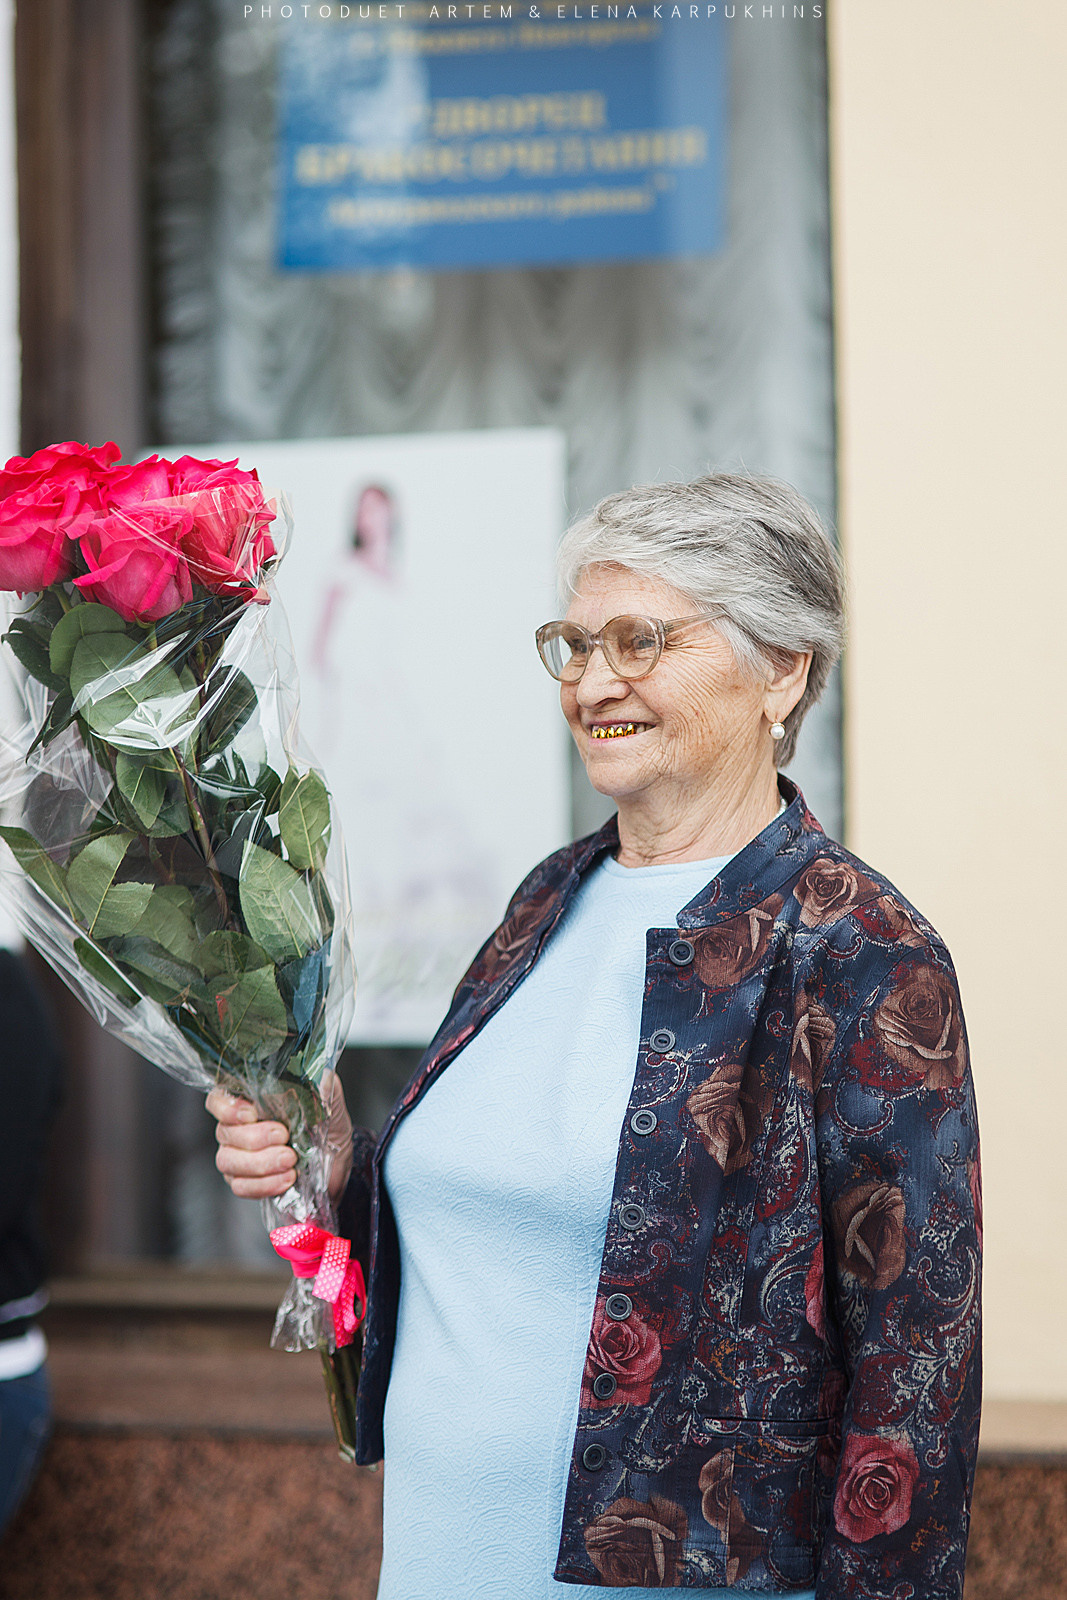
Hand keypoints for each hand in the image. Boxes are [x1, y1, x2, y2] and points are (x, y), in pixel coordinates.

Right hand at [207, 1072, 353, 1203]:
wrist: (335, 1159)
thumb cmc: (324, 1124)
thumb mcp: (328, 1100)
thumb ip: (324, 1085)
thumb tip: (323, 1079)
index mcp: (249, 1100)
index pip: (218, 1099)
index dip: (228, 1108)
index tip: (251, 1114)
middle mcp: (236, 1127)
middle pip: (225, 1132)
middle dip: (255, 1138)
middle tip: (284, 1138)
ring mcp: (236, 1156)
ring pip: (228, 1161)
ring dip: (261, 1163)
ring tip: (290, 1161)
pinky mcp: (244, 1182)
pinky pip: (241, 1186)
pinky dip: (264, 1185)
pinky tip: (286, 1178)